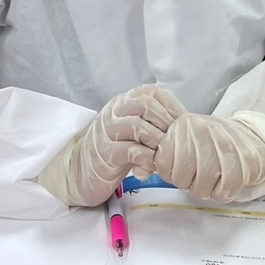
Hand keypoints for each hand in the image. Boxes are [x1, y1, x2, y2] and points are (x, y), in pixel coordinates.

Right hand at [37, 85, 186, 206]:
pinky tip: (153, 166)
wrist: (79, 173)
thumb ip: (152, 123)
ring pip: (138, 126)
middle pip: (146, 105)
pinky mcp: (105, 154)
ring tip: (166, 155)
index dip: (172, 105)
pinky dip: (147, 158)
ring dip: (158, 141)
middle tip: (178, 140)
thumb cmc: (113, 151)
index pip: (152, 91)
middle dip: (167, 122)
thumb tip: (184, 125)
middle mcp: (114, 112)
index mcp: (123, 102)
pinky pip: (131, 151)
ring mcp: (107, 132)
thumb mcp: (132, 132)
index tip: (184, 122)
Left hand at [154, 111, 264, 202]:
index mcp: (182, 125)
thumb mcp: (184, 140)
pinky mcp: (242, 162)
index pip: (163, 162)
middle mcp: (201, 131)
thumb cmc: (212, 143)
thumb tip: (139, 172)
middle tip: (197, 176)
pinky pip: (223, 191)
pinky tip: (223, 182)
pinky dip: (222, 192)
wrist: (251, 139)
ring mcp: (223, 145)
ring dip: (205, 189)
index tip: (180, 169)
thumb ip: (162, 154)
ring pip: (201, 187)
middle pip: (181, 177)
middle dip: (188, 183)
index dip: (170, 173)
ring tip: (211, 178)